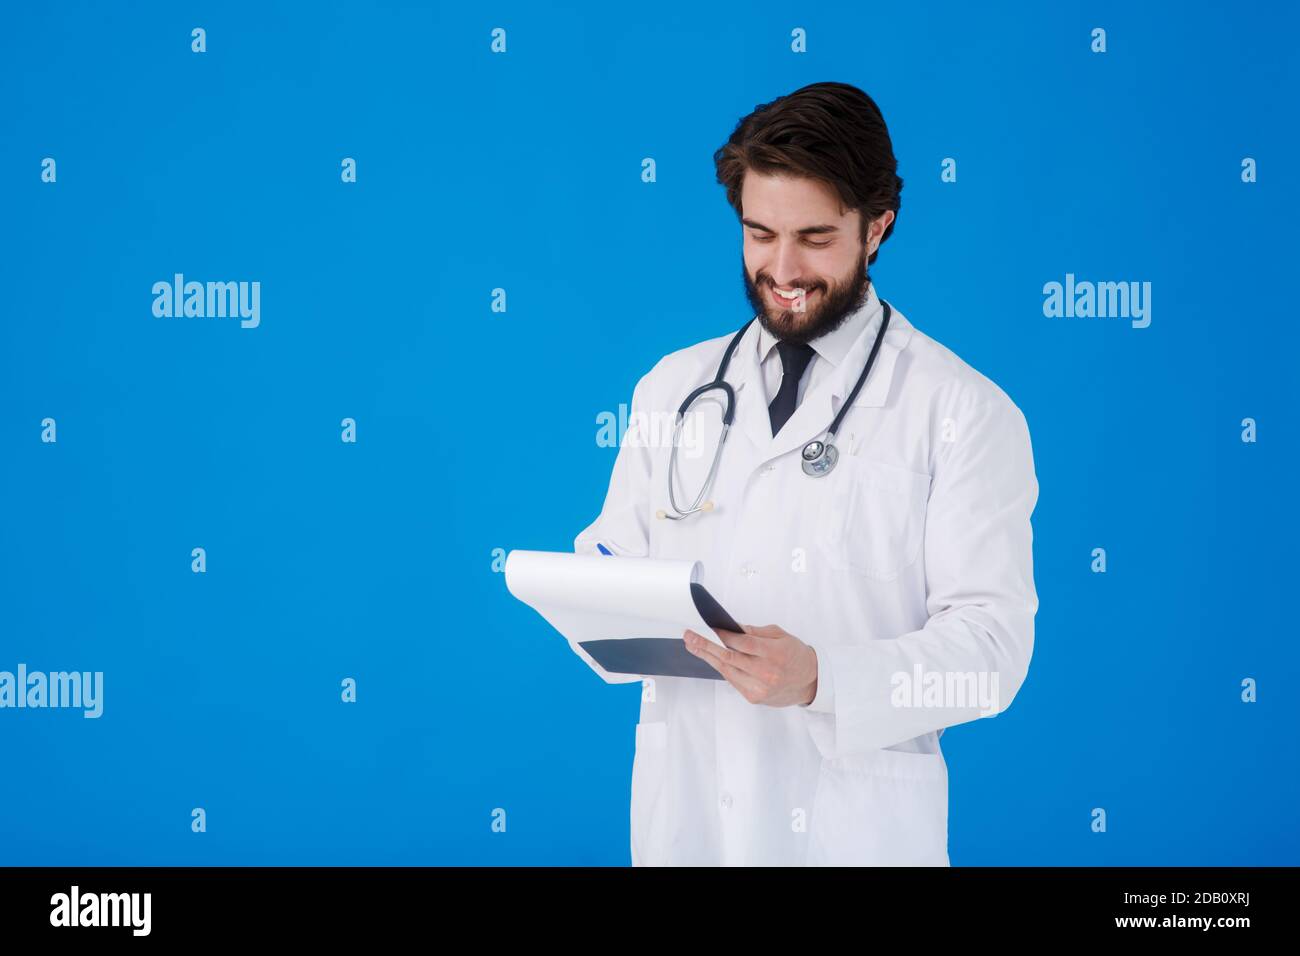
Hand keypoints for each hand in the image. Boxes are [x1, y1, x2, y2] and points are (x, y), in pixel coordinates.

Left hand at [683, 624, 817, 706]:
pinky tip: (710, 658)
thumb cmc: (796, 655)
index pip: (742, 643)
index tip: (708, 627)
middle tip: (689, 636)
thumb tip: (733, 628)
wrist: (810, 682)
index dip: (723, 635)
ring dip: (707, 657)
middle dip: (706, 645)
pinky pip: (732, 680)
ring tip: (692, 645)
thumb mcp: (781, 636)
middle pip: (729, 658)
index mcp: (774, 654)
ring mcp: (759, 688)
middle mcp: (766, 673)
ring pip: (726, 670)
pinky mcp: (754, 698)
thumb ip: (756, 632)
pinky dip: (721, 668)